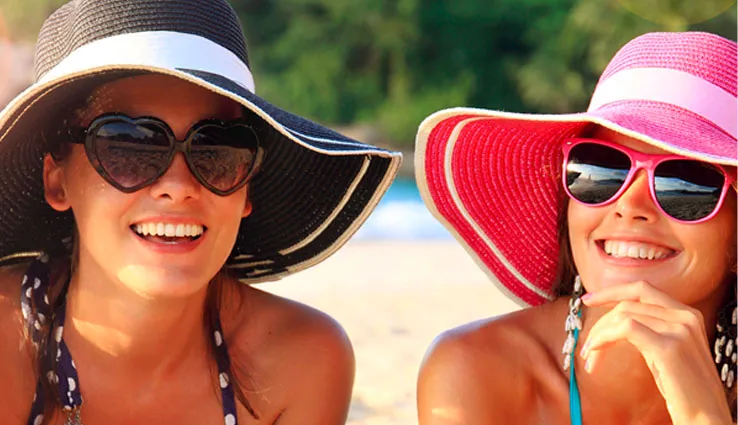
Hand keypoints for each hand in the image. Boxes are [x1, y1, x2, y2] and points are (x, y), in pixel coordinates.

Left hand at [579, 281, 731, 424]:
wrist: (707, 417)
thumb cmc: (683, 389)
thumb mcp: (667, 351)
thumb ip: (650, 329)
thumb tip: (616, 320)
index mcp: (687, 314)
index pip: (642, 289)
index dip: (612, 292)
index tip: (588, 299)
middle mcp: (685, 316)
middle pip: (627, 304)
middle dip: (600, 322)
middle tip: (586, 346)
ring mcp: (679, 330)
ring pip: (622, 316)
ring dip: (598, 336)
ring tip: (589, 358)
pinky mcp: (669, 347)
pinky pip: (625, 328)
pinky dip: (603, 337)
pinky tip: (595, 353)